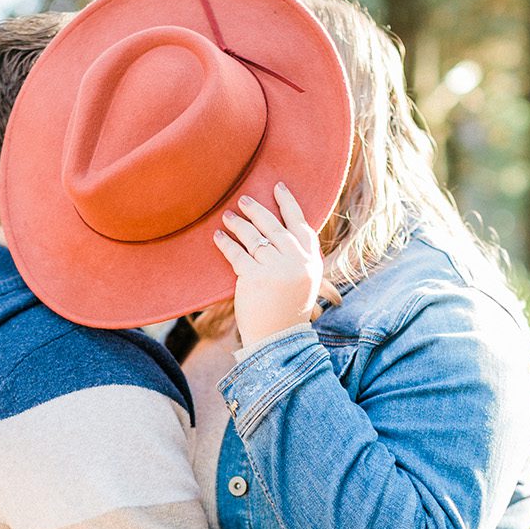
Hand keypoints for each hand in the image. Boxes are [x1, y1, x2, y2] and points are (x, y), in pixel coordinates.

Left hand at [213, 182, 323, 348]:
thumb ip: (297, 258)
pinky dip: (226, 244)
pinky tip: (218, 237)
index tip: (278, 187)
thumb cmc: (287, 312)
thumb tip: (280, 231)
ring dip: (238, 224)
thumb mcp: (303, 282)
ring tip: (227, 216)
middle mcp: (297, 263)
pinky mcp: (255, 277)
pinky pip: (238, 254)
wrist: (278, 340)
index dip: (289, 204)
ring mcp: (277, 269)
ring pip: (255, 238)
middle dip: (257, 210)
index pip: (300, 224)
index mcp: (311, 262)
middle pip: (274, 227)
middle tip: (243, 199)